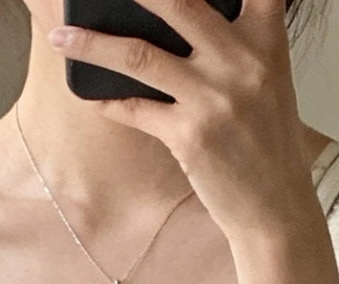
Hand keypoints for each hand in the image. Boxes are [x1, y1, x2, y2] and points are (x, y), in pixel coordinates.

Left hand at [48, 0, 316, 242]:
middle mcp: (241, 62)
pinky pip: (135, 111)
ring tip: (61, 38)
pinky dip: (107, 102)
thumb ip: (237, 42)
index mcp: (265, 41)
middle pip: (179, 2)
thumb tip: (180, 16)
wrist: (276, 209)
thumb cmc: (268, 144)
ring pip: (140, 56)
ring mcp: (213, 99)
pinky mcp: (190, 136)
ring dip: (93, 44)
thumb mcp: (268, 80)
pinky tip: (88, 95)